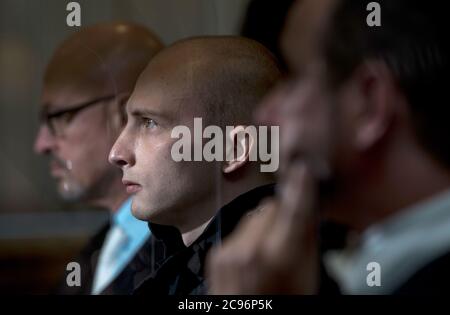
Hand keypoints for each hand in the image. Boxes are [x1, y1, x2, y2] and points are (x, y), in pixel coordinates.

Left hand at [206, 163, 319, 293]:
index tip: (304, 169)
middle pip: (270, 207)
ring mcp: (228, 252)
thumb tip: (309, 210)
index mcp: (277, 258)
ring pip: (254, 217)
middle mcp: (249, 250)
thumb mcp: (307, 279)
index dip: (300, 187)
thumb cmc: (285, 303)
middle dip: (283, 212)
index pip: (292, 208)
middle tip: (292, 230)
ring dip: (266, 224)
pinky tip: (254, 256)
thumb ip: (306, 242)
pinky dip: (250, 236)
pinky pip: (240, 230)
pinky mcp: (217, 254)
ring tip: (272, 248)